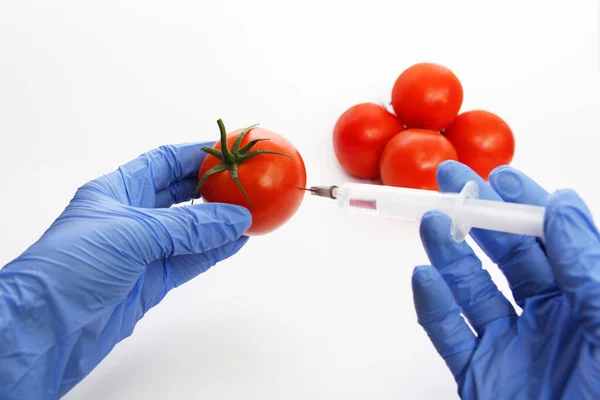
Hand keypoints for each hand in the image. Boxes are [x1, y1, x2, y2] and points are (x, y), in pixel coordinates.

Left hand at [0, 142, 251, 398]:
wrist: (45, 329)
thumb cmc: (69, 268)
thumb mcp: (131, 233)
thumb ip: (187, 226)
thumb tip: (235, 218)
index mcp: (115, 191)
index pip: (162, 163)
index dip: (195, 155)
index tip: (228, 152)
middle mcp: (130, 217)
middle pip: (179, 195)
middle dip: (212, 189)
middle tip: (244, 184)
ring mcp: (142, 251)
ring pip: (190, 230)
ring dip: (219, 223)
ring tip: (250, 214)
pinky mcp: (151, 281)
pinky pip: (190, 260)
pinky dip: (214, 251)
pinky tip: (236, 242)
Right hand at [412, 161, 599, 398]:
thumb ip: (587, 266)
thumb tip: (565, 206)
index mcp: (590, 303)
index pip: (554, 241)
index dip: (526, 204)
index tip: (500, 175)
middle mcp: (552, 320)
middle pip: (508, 257)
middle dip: (480, 218)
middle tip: (452, 186)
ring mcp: (513, 347)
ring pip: (474, 289)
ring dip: (451, 254)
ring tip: (434, 225)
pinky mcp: (481, 375)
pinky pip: (450, 334)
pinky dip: (433, 305)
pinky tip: (424, 278)